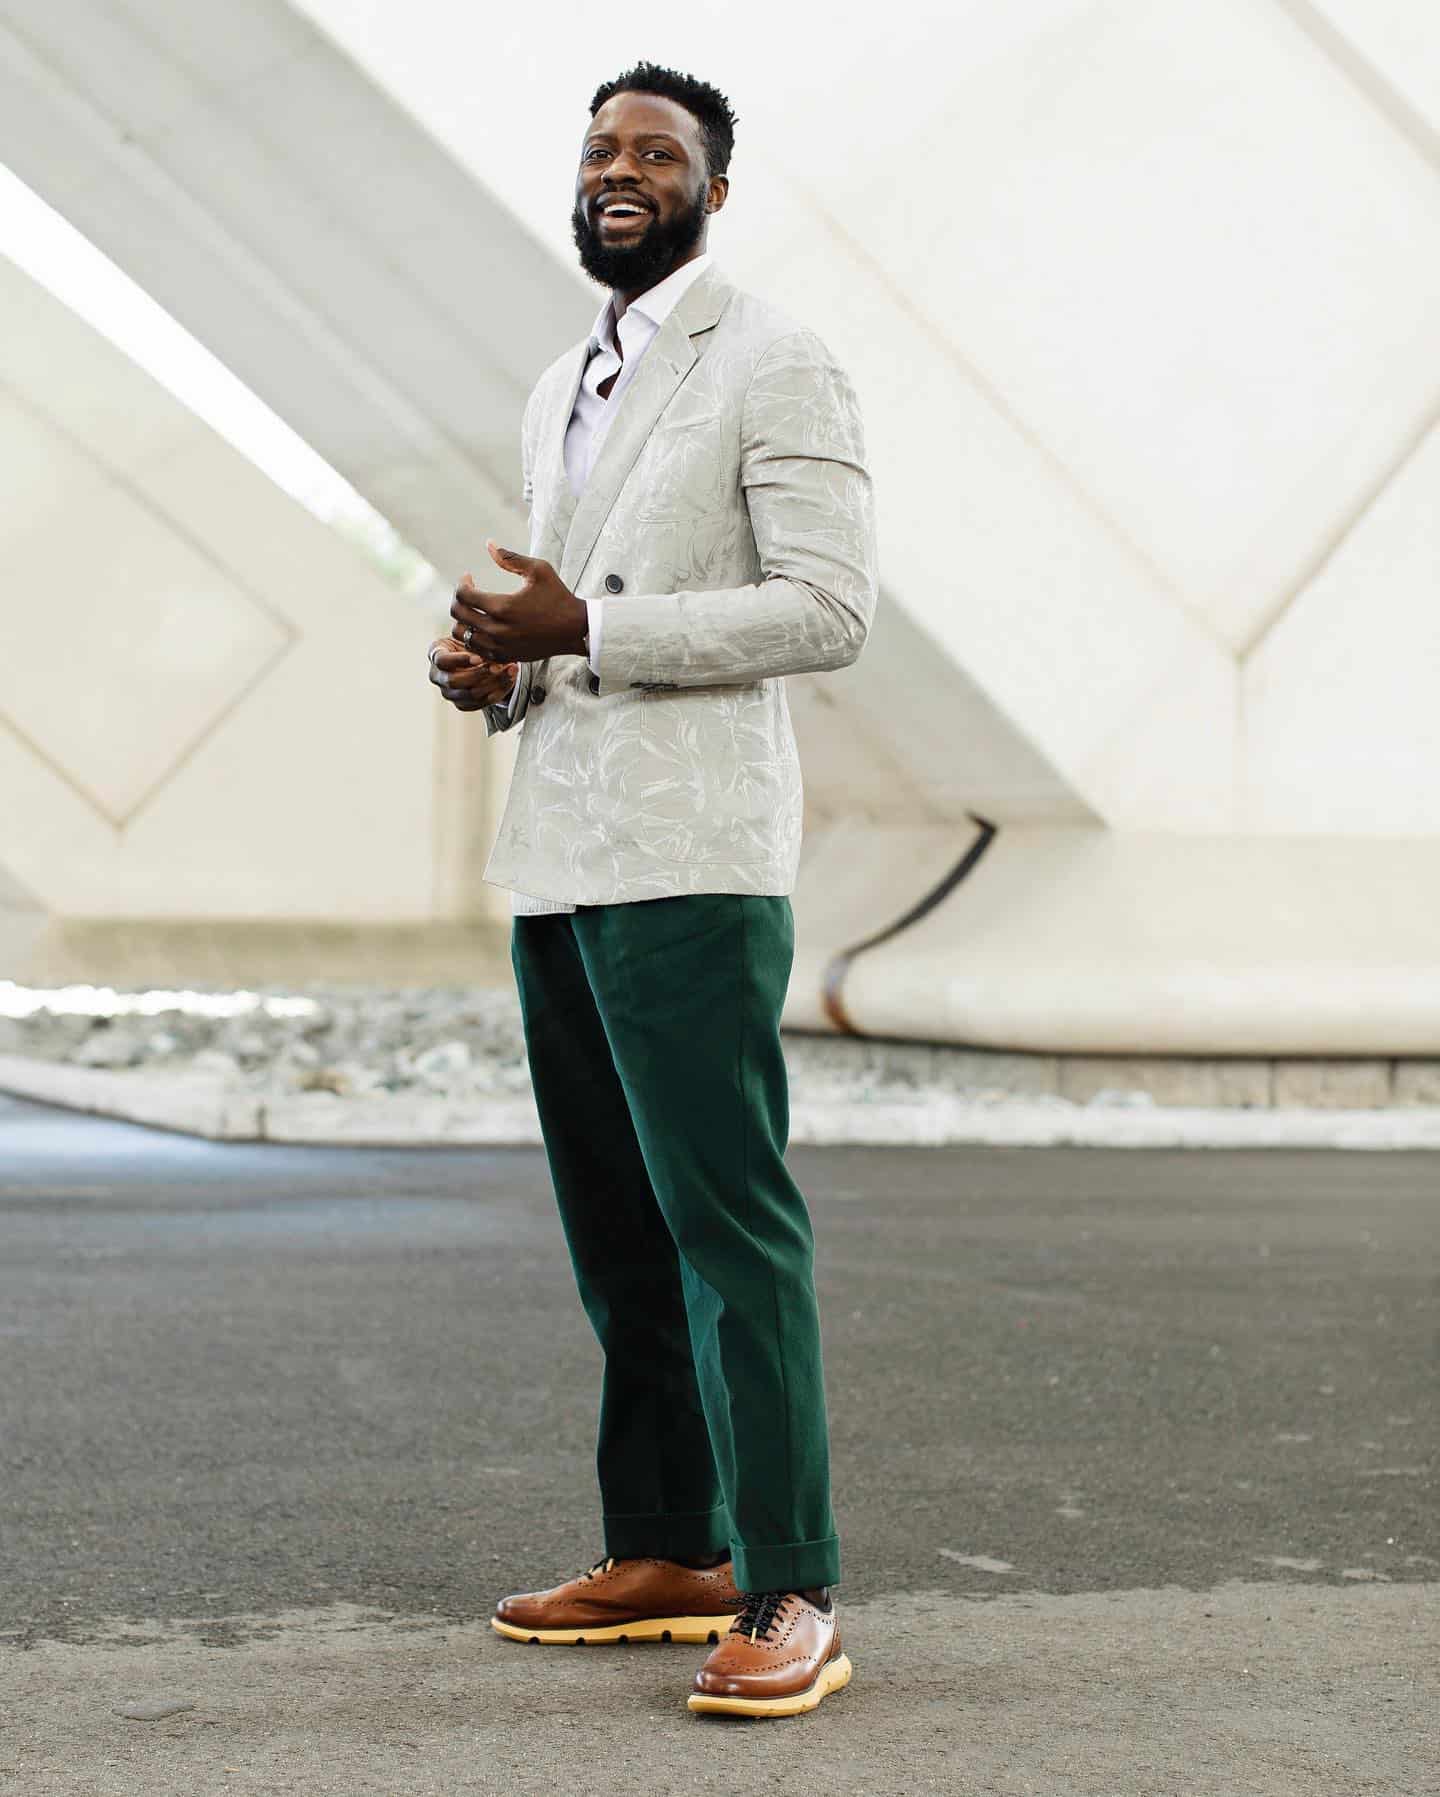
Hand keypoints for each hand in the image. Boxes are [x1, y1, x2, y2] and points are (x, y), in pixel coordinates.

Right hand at [427, 637, 517, 712]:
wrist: (475, 656)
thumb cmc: (470, 641)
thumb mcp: (469, 635)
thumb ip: (475, 639)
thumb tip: (489, 644)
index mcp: (436, 655)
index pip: (442, 661)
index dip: (460, 660)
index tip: (479, 658)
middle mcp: (438, 677)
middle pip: (454, 682)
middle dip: (478, 675)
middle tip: (496, 667)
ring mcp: (449, 693)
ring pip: (470, 694)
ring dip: (493, 683)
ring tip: (510, 670)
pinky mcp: (462, 704)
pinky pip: (481, 703)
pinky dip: (499, 691)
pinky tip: (510, 679)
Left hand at [449, 540, 587, 662]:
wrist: (576, 630)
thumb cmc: (558, 597)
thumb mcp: (538, 570)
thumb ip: (510, 558)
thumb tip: (488, 544)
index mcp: (503, 607)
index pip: (464, 595)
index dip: (462, 583)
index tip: (469, 577)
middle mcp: (498, 630)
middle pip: (458, 615)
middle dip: (458, 599)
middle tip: (467, 592)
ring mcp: (501, 646)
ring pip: (463, 635)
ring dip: (463, 620)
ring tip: (473, 610)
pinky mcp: (506, 657)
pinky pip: (476, 650)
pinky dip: (474, 638)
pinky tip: (483, 626)